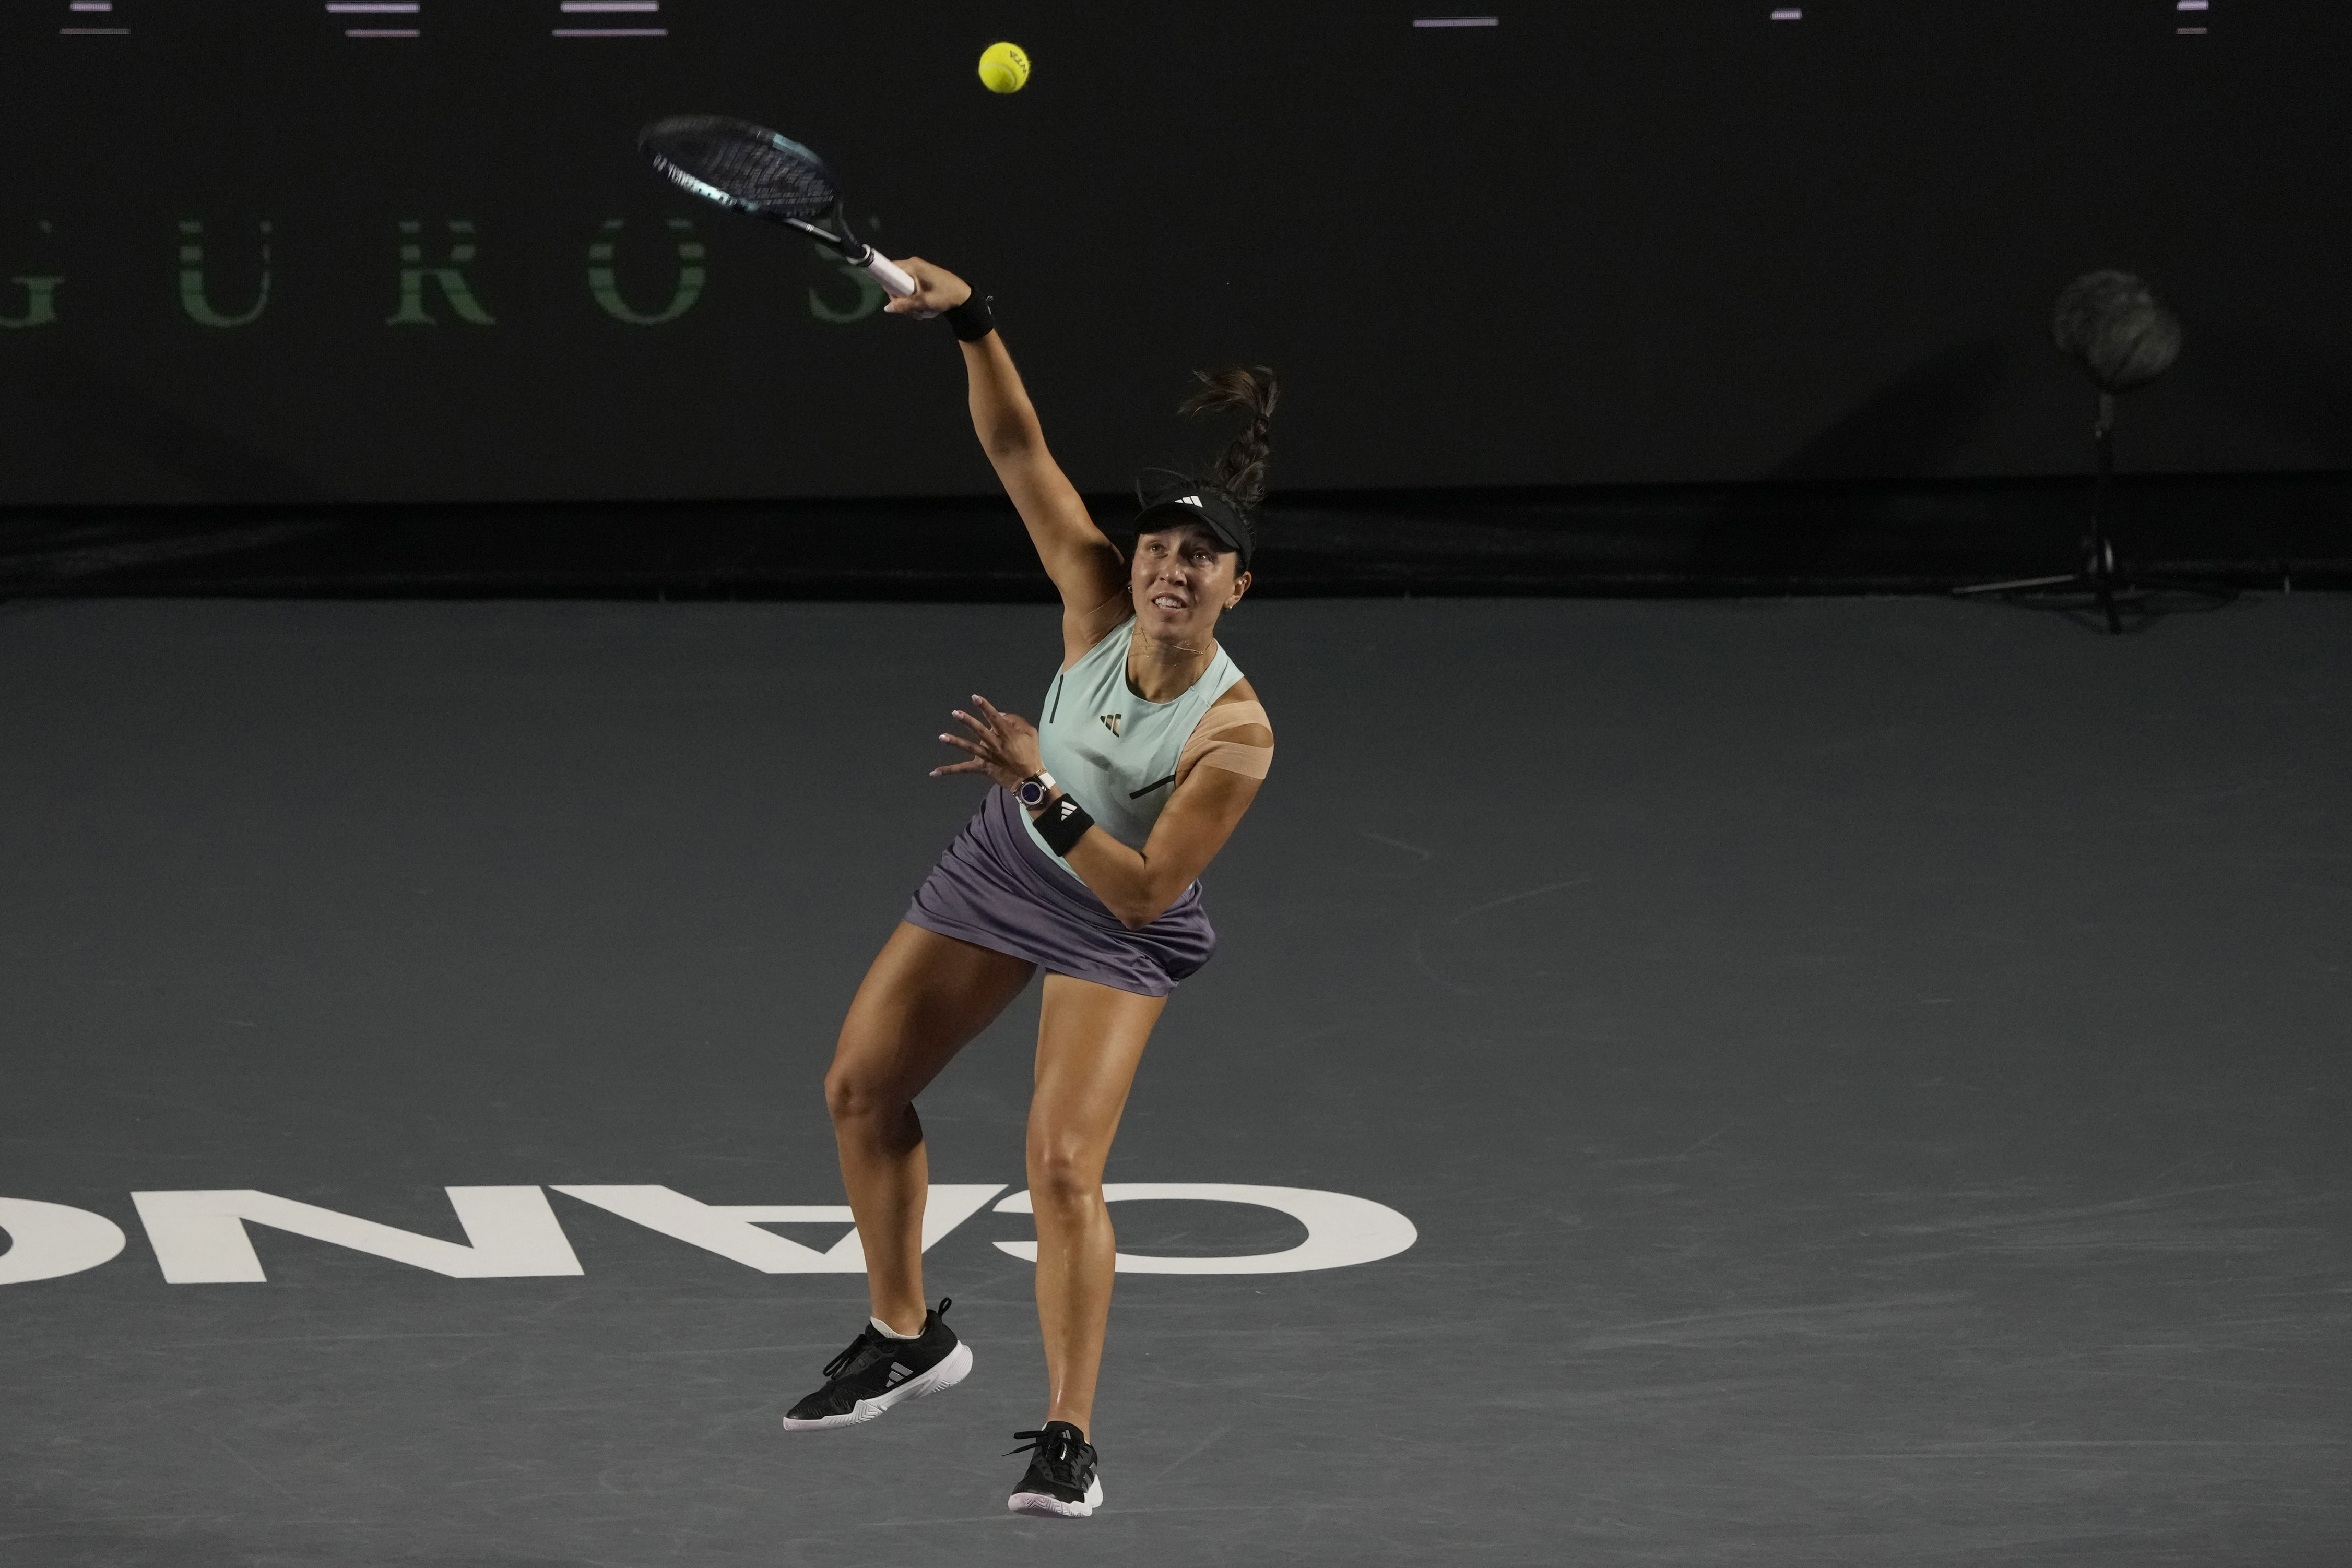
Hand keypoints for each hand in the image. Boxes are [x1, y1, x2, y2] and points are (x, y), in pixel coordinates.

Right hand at [883, 256, 971, 321]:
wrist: (964, 297)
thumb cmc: (946, 295)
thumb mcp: (924, 302)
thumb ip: (905, 305)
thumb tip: (887, 308)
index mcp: (913, 266)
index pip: (889, 269)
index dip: (888, 285)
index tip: (894, 299)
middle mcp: (913, 265)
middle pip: (894, 281)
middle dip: (899, 299)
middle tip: (909, 311)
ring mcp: (917, 272)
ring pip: (901, 288)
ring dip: (907, 303)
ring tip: (918, 313)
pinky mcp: (921, 279)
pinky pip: (909, 289)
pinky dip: (912, 300)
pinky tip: (920, 310)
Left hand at [929, 693, 1044, 790]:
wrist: (1029, 780)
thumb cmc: (1032, 755)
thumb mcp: (1031, 734)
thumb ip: (1016, 721)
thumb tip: (1000, 715)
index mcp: (1008, 735)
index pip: (995, 718)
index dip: (985, 707)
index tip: (975, 697)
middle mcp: (995, 745)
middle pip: (980, 731)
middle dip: (968, 721)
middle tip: (956, 713)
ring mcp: (987, 757)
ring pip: (969, 748)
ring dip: (955, 742)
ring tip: (942, 736)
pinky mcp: (982, 768)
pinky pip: (963, 769)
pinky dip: (949, 770)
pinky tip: (934, 772)